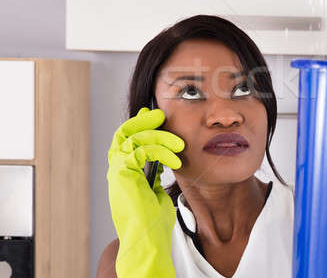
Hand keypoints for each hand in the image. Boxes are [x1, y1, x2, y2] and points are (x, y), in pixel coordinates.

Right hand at [107, 106, 184, 276]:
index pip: (127, 140)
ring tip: (180, 145)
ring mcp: (117, 171)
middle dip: (142, 120)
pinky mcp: (122, 173)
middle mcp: (117, 169)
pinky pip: (141, 150)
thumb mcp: (157, 193)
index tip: (155, 115)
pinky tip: (176, 160)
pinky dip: (161, 151)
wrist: (149, 240)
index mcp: (124, 173)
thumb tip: (163, 164)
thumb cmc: (154, 222)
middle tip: (160, 114)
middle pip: (124, 132)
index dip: (140, 125)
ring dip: (160, 137)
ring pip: (134, 138)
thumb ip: (156, 177)